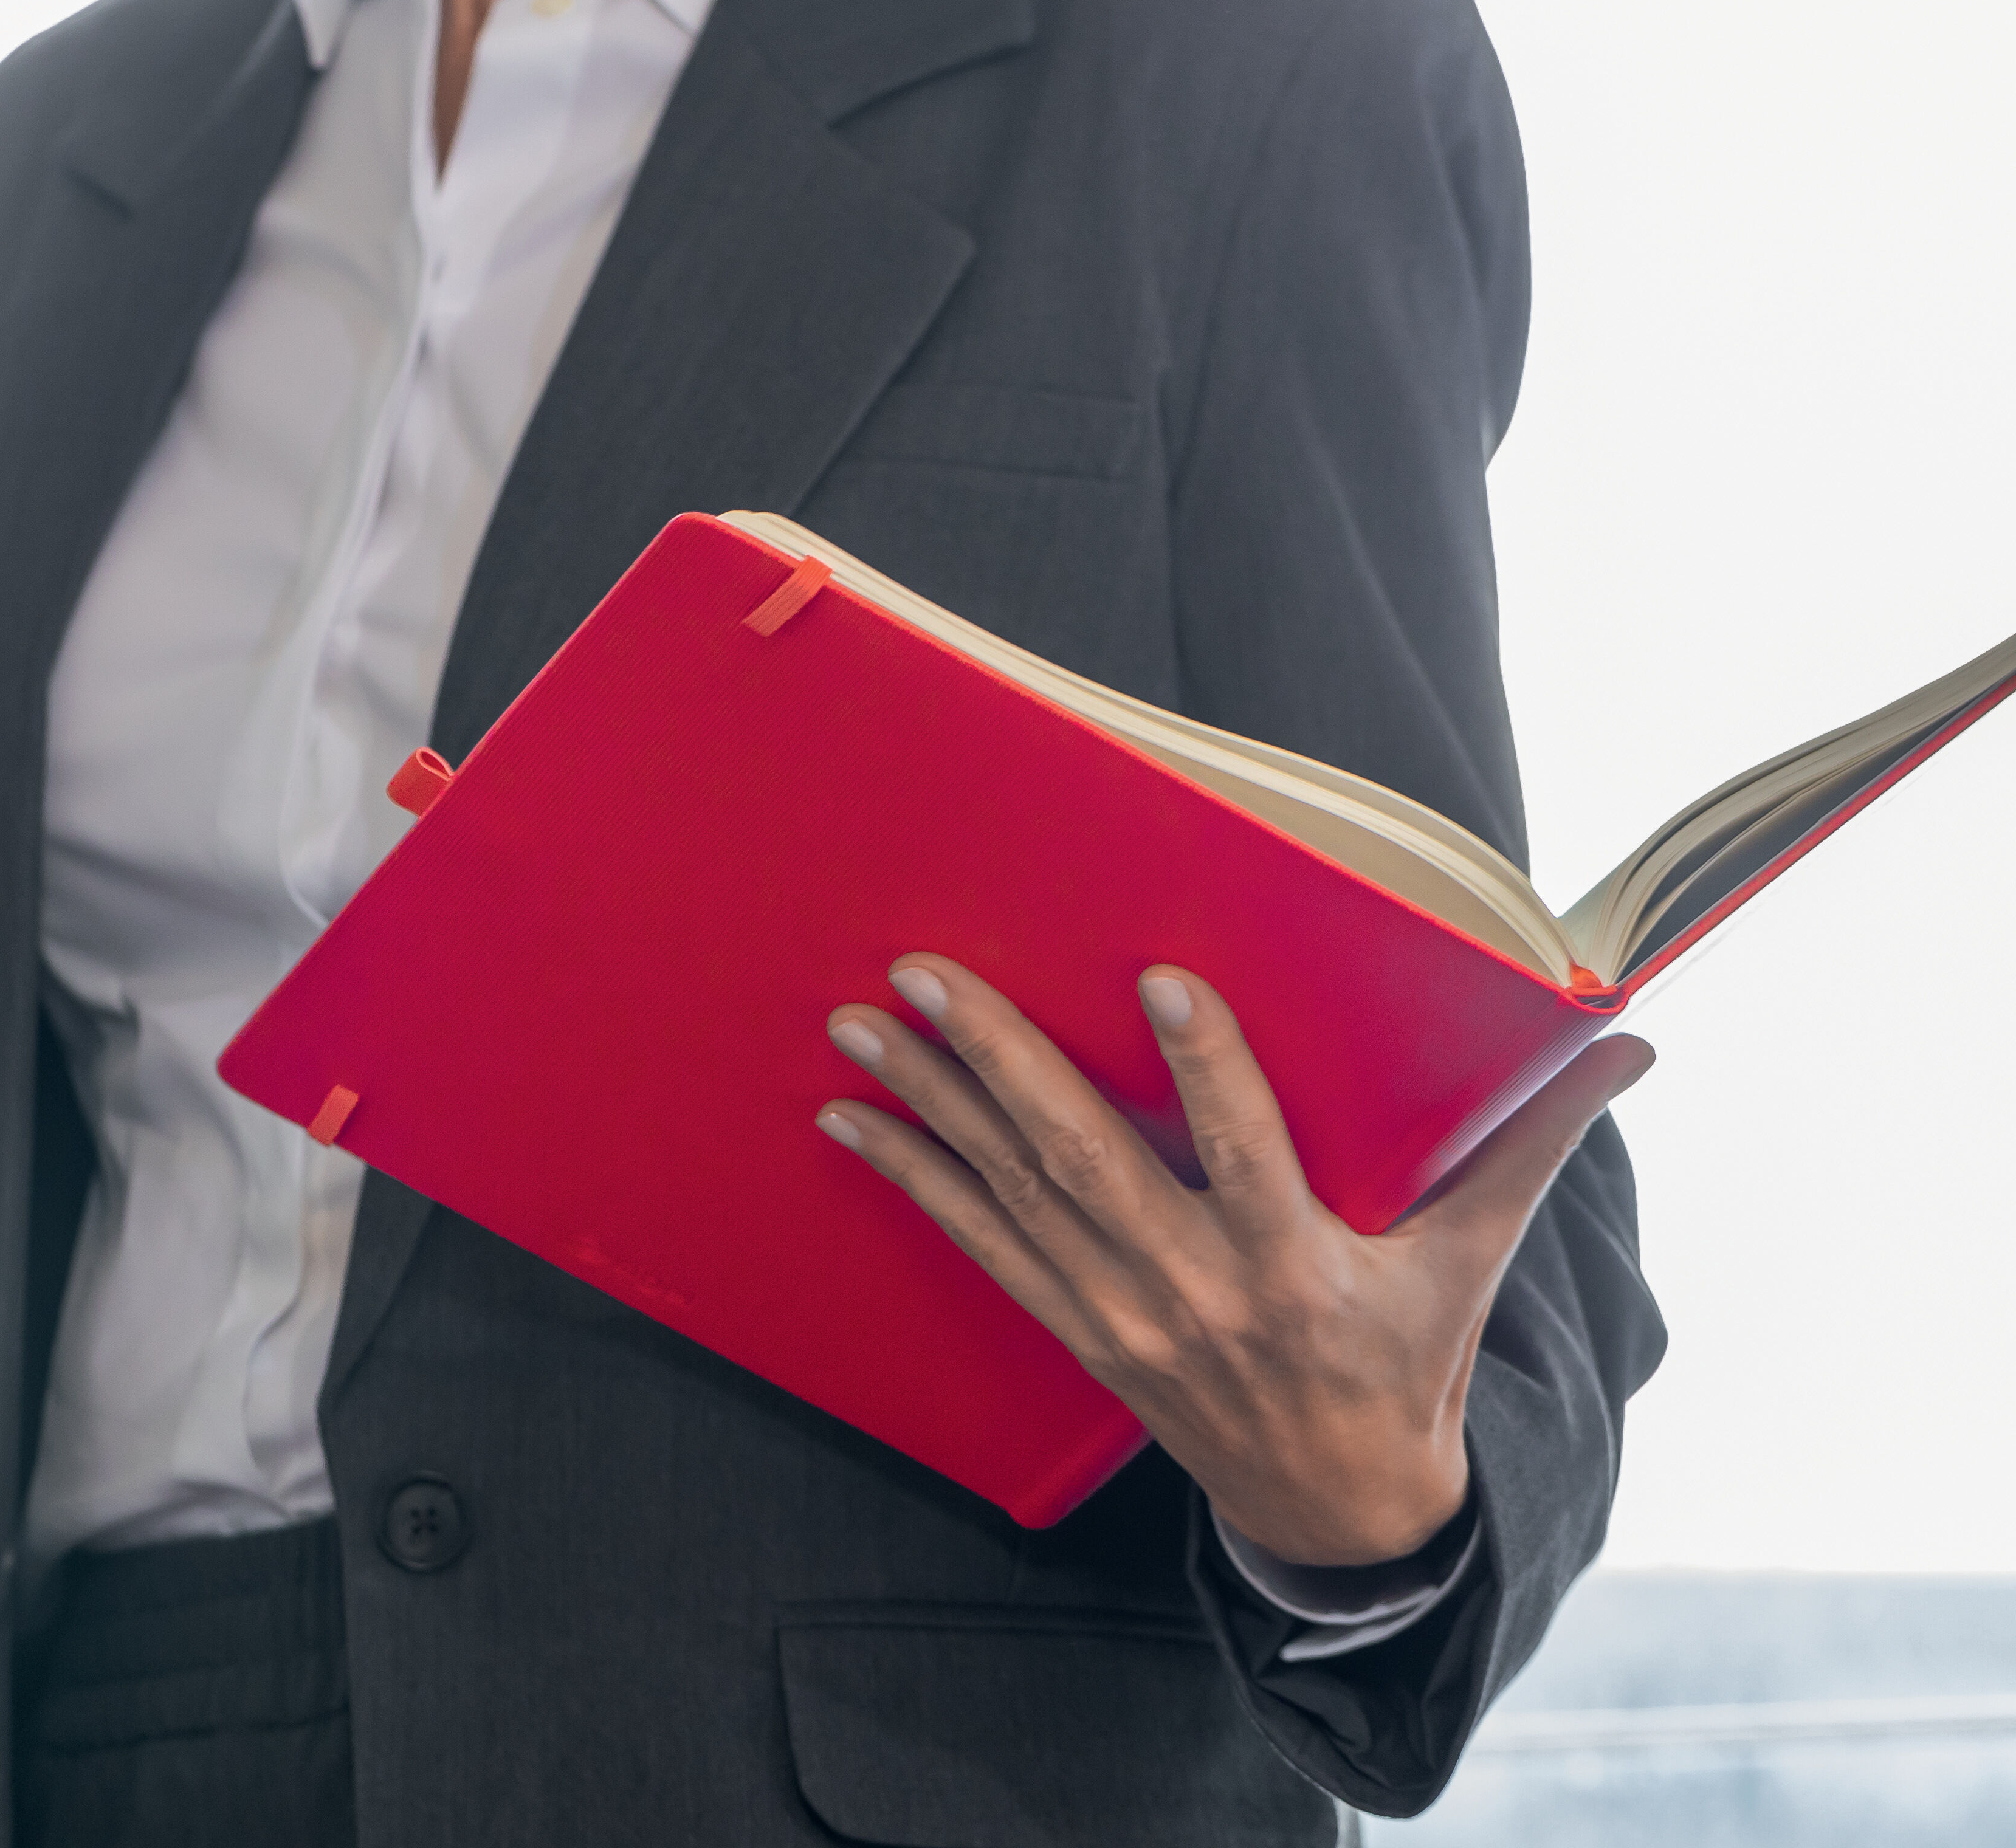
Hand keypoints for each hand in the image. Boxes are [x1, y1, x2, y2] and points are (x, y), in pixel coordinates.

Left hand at [819, 954, 1651, 1569]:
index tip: (1162, 978)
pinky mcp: (1079, 1330)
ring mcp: (1123, 1314)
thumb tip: (1629, 1047)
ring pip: (1014, 1191)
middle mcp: (1195, 1289)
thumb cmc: (1410, 1364)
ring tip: (859, 1024)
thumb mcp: (1470, 1262)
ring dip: (929, 1103)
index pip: (1248, 1151)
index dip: (1206, 1070)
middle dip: (999, 1061)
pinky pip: (983, 1244)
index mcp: (1296, 1266)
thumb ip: (1532, 1146)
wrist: (1341, 1509)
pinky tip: (853, 1122)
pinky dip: (915, 1180)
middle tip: (924, 973)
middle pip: (1085, 1159)